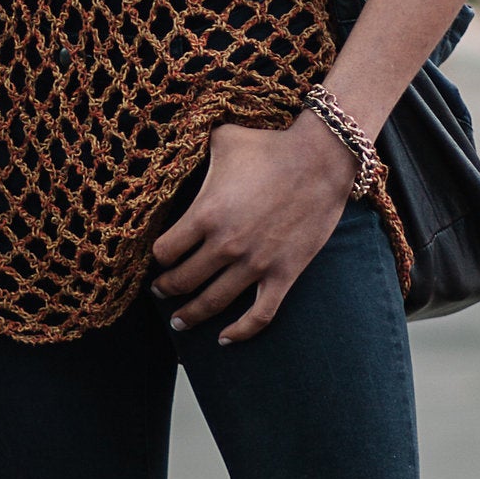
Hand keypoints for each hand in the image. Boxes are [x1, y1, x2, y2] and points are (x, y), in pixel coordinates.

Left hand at [150, 117, 356, 343]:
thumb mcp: (224, 139)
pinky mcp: (283, 274)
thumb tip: (179, 141)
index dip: (157, 257)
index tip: (158, 259)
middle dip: (166, 289)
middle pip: (182, 280)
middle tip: (160, 292)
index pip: (164, 251)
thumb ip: (196, 146)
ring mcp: (256, 263)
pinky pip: (259, 316)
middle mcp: (226, 244)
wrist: (322, 159)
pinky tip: (224, 339)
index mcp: (206, 214)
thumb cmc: (270, 146)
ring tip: (179, 320)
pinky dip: (240, 332)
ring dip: (190, 315)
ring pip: (212, 302)